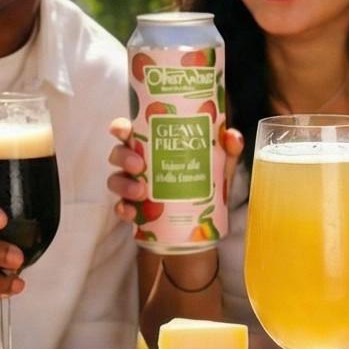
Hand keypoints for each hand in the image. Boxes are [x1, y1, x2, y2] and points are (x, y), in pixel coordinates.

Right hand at [106, 117, 243, 225]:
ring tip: (141, 191)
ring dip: (124, 184)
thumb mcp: (218, 164)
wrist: (198, 221)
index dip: (120, 127)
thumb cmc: (201, 179)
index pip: (128, 131)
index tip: (122, 130)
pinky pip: (120, 207)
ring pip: (116, 180)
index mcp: (151, 145)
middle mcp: (137, 163)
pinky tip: (132, 213)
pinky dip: (124, 209)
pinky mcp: (133, 208)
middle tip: (139, 165)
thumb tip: (232, 137)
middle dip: (124, 156)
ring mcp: (131, 186)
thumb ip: (227, 148)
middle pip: (119, 153)